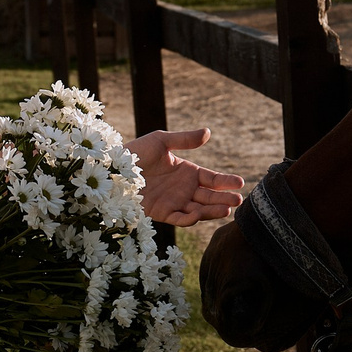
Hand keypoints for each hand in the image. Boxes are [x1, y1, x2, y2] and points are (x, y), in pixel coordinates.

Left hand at [129, 128, 245, 225]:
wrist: (111, 168)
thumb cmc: (135, 152)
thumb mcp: (161, 141)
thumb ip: (184, 139)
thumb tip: (208, 132)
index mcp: (187, 172)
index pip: (212, 179)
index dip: (226, 182)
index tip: (240, 182)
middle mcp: (183, 189)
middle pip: (209, 197)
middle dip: (224, 200)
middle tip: (238, 201)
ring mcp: (174, 202)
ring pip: (198, 210)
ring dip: (212, 211)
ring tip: (226, 210)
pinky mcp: (161, 213)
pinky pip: (179, 219)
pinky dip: (189, 219)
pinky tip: (198, 214)